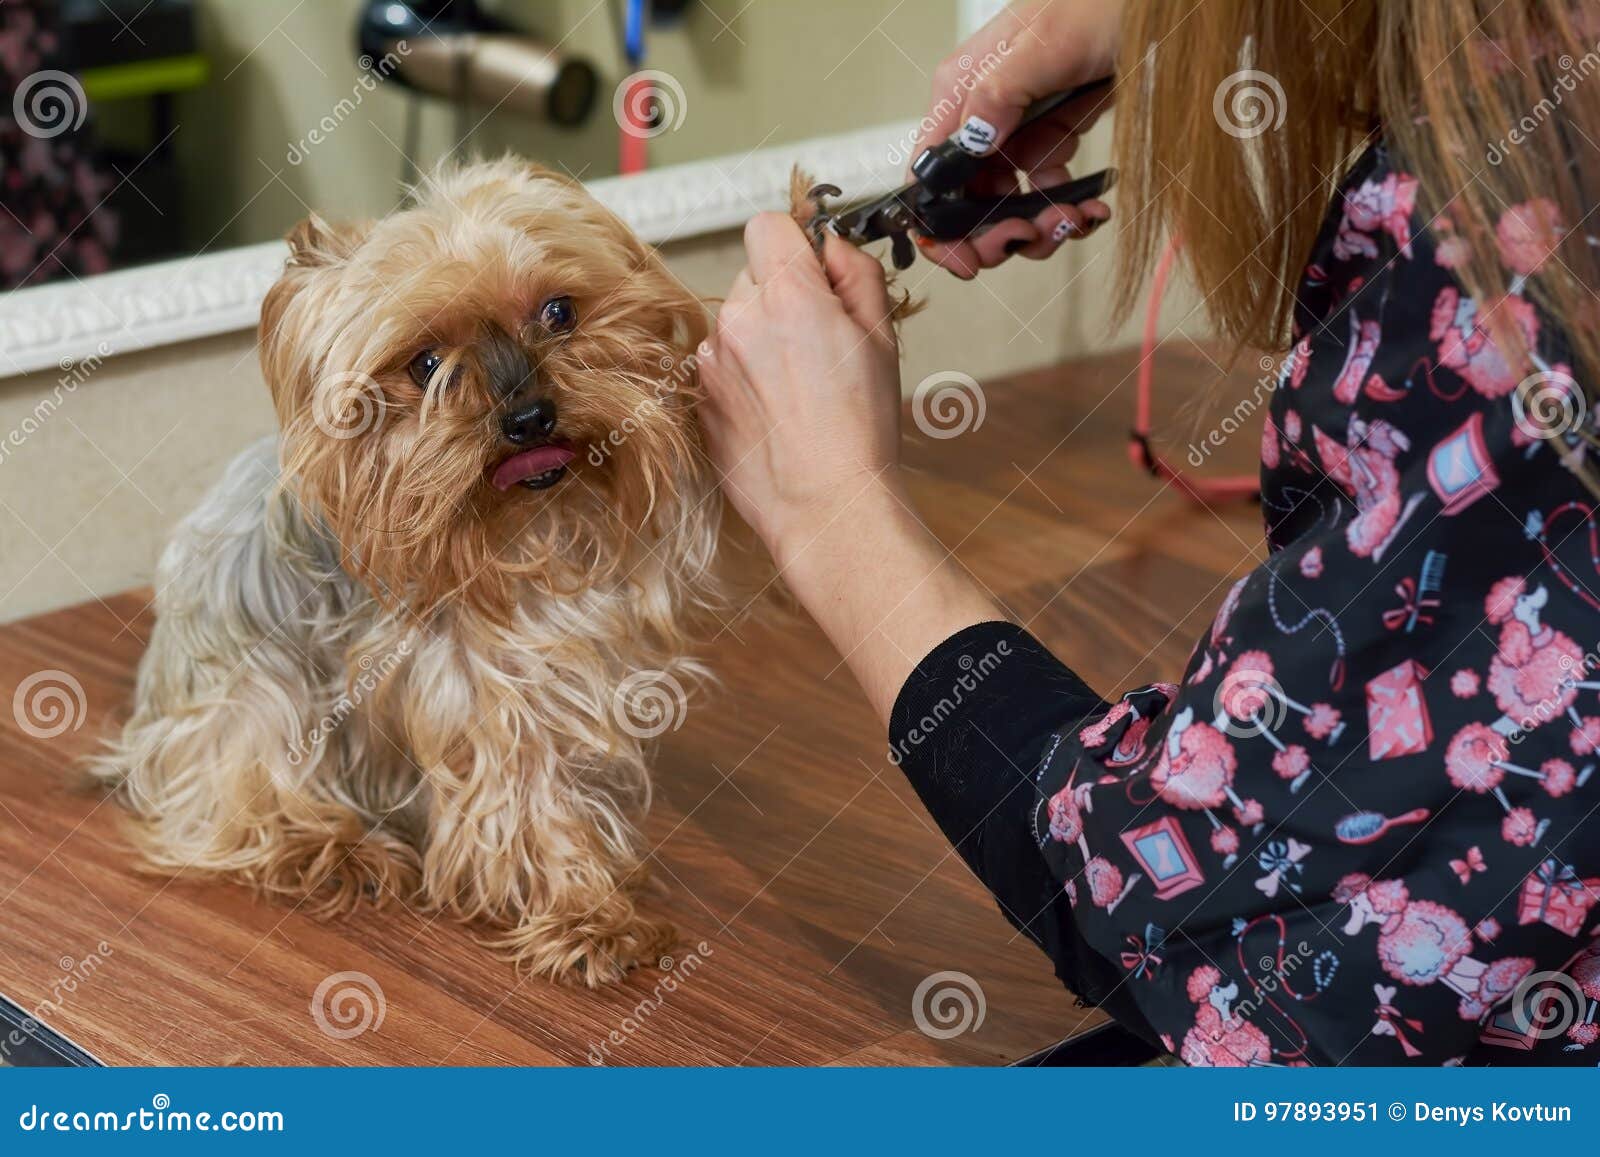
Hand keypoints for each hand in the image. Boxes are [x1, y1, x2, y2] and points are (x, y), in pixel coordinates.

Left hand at [700, 213, 904, 565]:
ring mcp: (711, 362)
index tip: (813, 274)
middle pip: (752, 276)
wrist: (825, 506)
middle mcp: (738, 321)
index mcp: (787, 296)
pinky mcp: (698, 397)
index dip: (795, 245)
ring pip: (736, 323)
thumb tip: (832, 246)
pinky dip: (744, 377)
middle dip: (782, 297)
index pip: (767, 225)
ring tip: (799, 387)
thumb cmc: (859, 432)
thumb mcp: (881, 337)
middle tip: (819, 344)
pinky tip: (777, 410)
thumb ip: (857, 273)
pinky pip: (721, 365)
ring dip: (761, 339)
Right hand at [914, 0, 1120, 276]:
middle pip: (967, 200)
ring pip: (1008, 203)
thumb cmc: (1101, 3)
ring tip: (1074, 218)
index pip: (928, 174)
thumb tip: (968, 142)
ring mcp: (1017, 128)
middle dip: (999, 232)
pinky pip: (1045, 188)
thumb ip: (999, 93)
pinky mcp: (1052, 134)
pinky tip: (1090, 206)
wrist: (1157, 2)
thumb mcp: (1047, 45)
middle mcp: (982, 114)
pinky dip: (1066, 208)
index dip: (939, 228)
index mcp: (961, 90)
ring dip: (1039, 225)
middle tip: (1035, 237)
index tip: (968, 262)